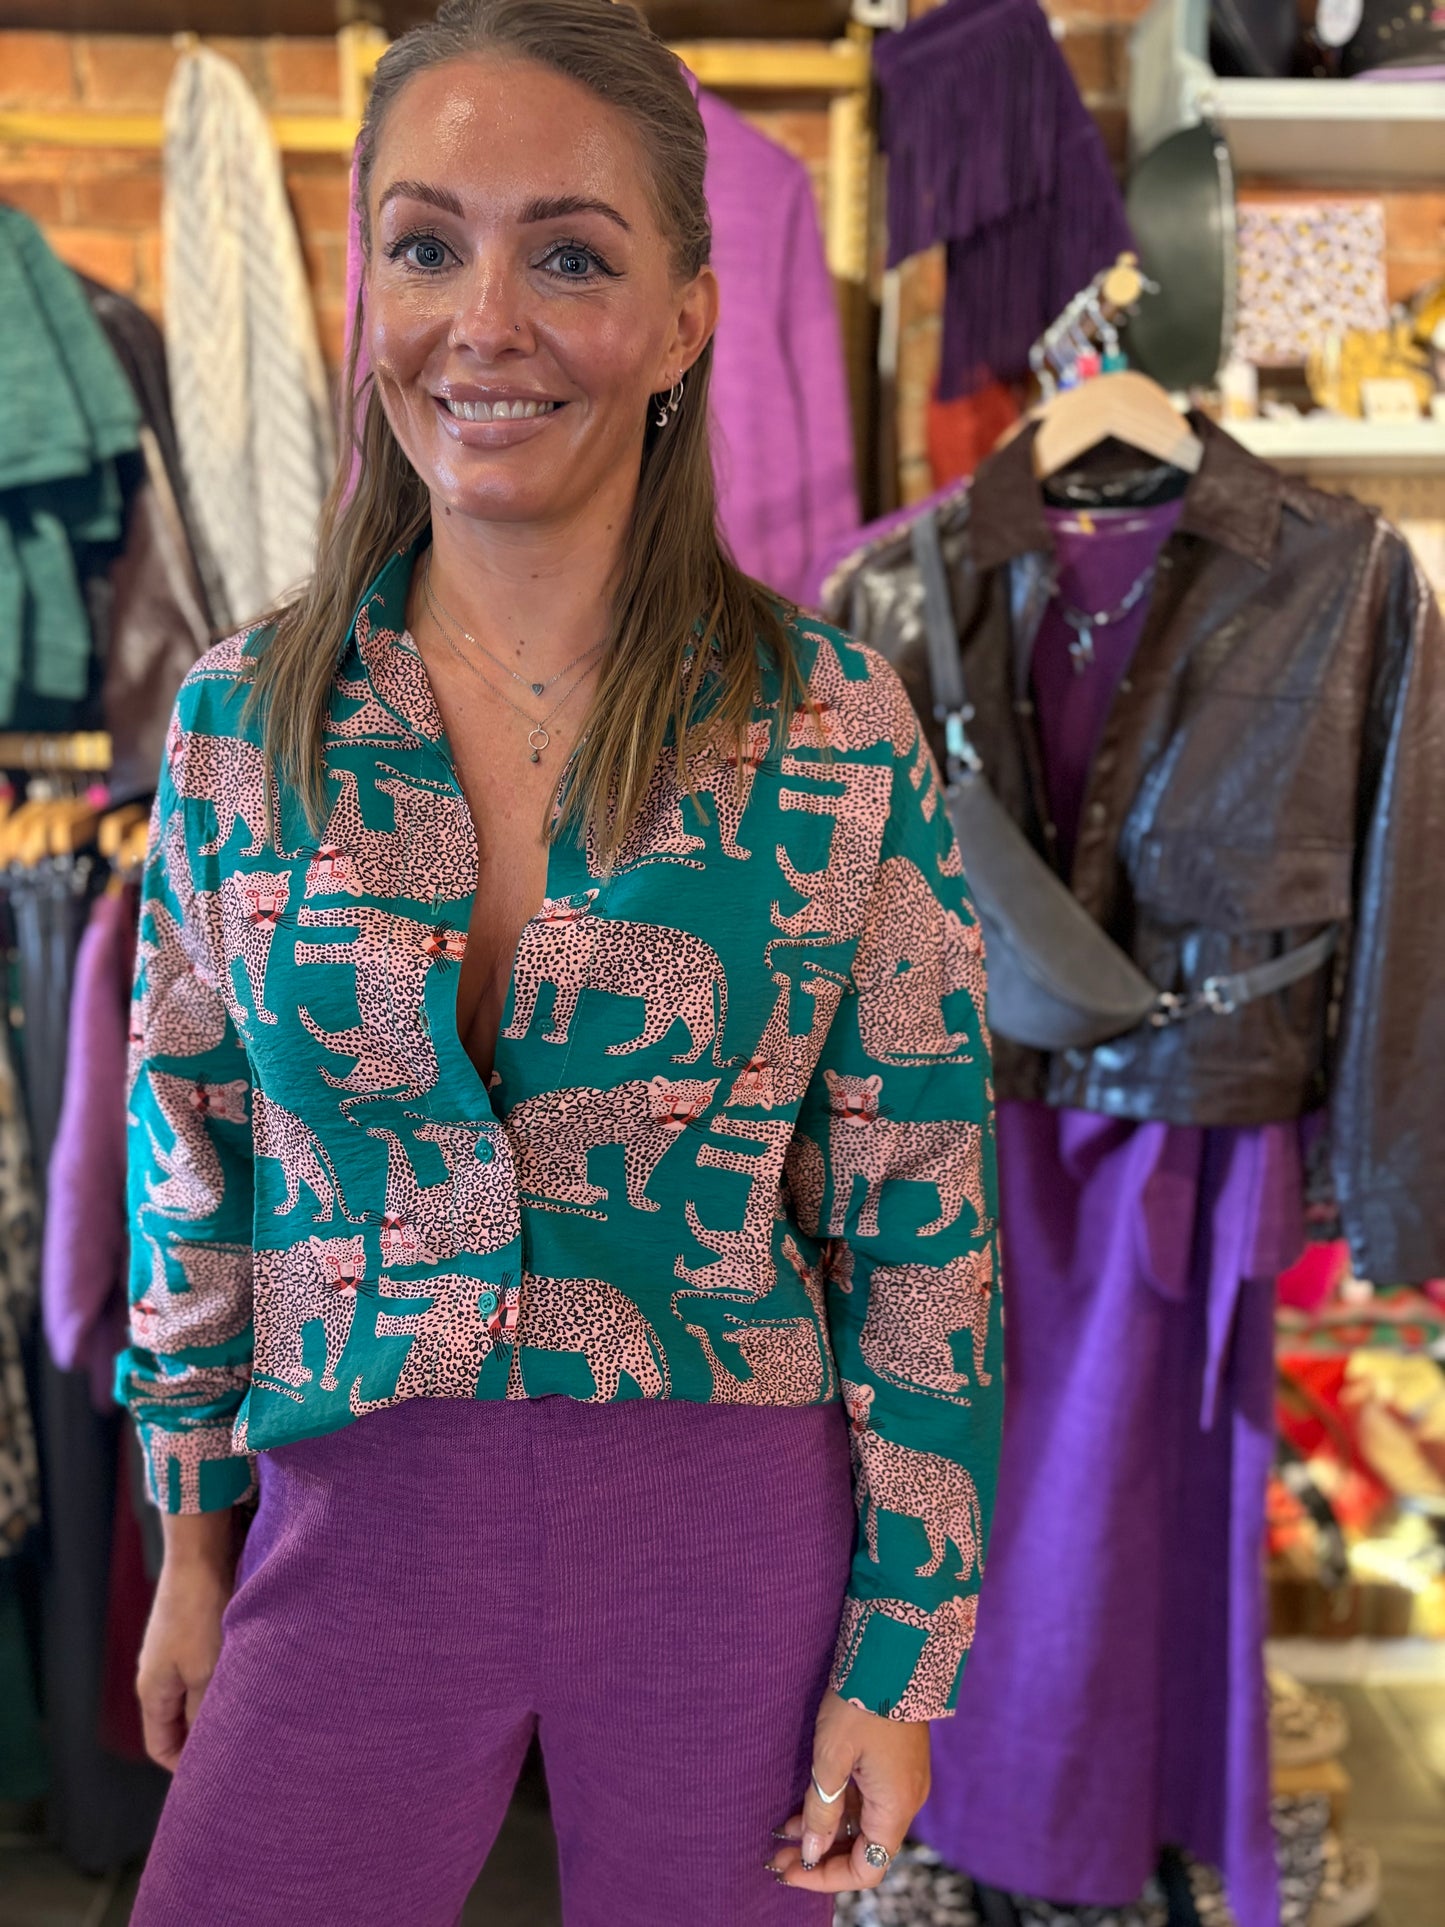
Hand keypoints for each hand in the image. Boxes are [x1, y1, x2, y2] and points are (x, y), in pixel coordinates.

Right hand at [136, 1514, 237, 1770]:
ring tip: (256, 1713)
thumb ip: (204, 1714)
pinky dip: (226, 1676)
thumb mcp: (205, 1672)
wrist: (202, 1551)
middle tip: (245, 1748)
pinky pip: (207, 1665)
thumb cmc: (201, 1612)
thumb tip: (208, 1749)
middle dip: (206, 1736)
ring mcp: (175, 1649)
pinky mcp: (193, 1627)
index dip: (185, 1767)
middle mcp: (159, 1673)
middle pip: (178, 1721)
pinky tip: (254, 1675)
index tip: (218, 1778)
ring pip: (196, 1692)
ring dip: (221, 1703)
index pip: (160, 1747)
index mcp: (152, 1691)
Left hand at [768, 1688, 929, 1894]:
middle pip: (864, 1849)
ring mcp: (901, 1781)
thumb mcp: (832, 1757)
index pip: (866, 1869)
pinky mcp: (894, 1763)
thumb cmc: (862, 1702)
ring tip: (782, 1832)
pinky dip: (837, 1808)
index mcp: (895, 1807)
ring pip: (862, 1823)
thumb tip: (812, 1852)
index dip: (826, 1877)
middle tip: (778, 1854)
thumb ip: (822, 1809)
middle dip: (820, 1855)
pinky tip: (804, 1806)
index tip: (790, 1870)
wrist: (894, 1652)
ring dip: (825, 1831)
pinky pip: (866, 1800)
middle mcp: (905, 1801)